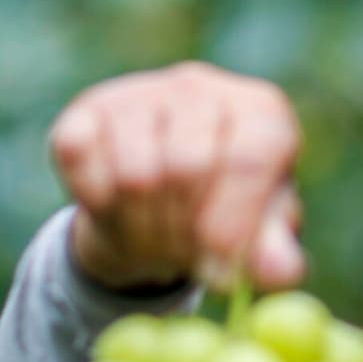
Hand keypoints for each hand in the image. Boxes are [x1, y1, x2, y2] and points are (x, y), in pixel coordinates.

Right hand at [48, 61, 304, 292]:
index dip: (234, 223)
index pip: (250, 159)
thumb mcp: (257, 241)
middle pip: (188, 168)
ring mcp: (142, 91)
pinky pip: (81, 162)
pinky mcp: (88, 108)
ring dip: (141, 225)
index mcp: (262, 113)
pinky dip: (97, 202)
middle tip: (183, 253)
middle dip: (184, 231)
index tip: (221, 270)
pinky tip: (116, 206)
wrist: (157, 209)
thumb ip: (274, 257)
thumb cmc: (222, 219)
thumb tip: (281, 274)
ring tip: (157, 232)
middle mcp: (203, 87)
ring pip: (134, 173)